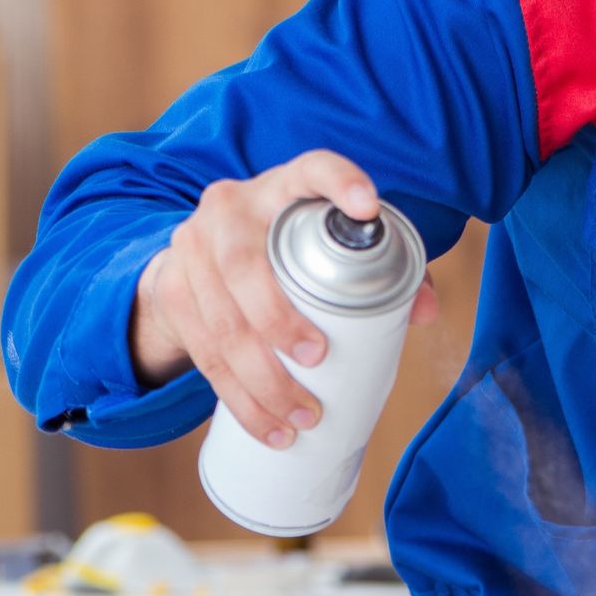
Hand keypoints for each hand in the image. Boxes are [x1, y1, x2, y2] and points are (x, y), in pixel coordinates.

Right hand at [130, 149, 438, 447]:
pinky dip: (237, 397)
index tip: (368, 207)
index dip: (339, 182)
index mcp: (282, 187)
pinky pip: (203, 354)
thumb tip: (423, 312)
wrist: (202, 252)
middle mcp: (229, 210)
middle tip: (317, 358)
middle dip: (278, 319)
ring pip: (220, 321)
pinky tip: (268, 426)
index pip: (312, 169)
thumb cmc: (288, 246)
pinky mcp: (172, 293)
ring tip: (301, 415)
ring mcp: (192, 250)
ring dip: (260, 379)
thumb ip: (383, 269)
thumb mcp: (326, 243)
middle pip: (244, 265)